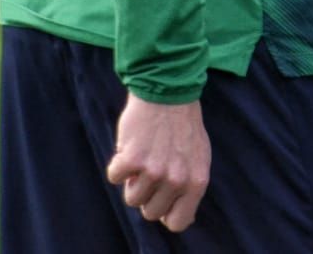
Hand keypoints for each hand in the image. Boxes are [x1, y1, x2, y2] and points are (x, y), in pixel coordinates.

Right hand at [108, 95, 210, 232]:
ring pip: (131, 198)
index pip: (177, 222)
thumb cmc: (183, 124)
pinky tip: (129, 148)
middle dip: (147, 194)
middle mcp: (177, 180)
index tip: (160, 199)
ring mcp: (154, 170)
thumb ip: (190, 185)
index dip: (165, 212)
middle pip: (151, 212)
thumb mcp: (199, 157)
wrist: (168, 90)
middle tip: (150, 170)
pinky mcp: (132, 159)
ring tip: (141, 158)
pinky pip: (114, 178)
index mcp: (196, 181)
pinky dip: (117, 165)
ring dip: (132, 180)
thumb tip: (178, 215)